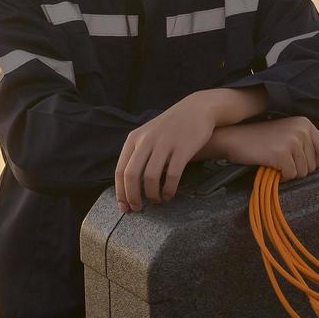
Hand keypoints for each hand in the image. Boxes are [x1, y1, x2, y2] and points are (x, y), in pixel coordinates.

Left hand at [116, 92, 217, 212]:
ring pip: (151, 177)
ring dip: (152, 195)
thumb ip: (138, 153)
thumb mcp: (149, 134)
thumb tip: (129, 184)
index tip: (124, 207)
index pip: (120, 170)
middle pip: (132, 176)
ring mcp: (164, 143)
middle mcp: (146, 140)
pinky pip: (172, 175)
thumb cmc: (172, 127)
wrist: (198, 108)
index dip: (120, 192)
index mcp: (134, 138)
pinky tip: (169, 194)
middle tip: (138, 209)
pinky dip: (169, 189)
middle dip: (132, 197)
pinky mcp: (182, 148)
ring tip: (157, 201)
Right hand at [212, 116, 318, 181]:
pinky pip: (290, 175)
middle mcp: (302, 129)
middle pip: (313, 165)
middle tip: (281, 161)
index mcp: (305, 123)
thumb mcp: (287, 133)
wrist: (234, 138)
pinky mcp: (281, 153)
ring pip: (302, 172)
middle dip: (298, 169)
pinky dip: (280, 176)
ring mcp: (292, 141)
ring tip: (274, 162)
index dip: (316, 161)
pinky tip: (270, 166)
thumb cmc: (261, 140)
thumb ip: (305, 142)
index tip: (301, 162)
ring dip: (288, 173)